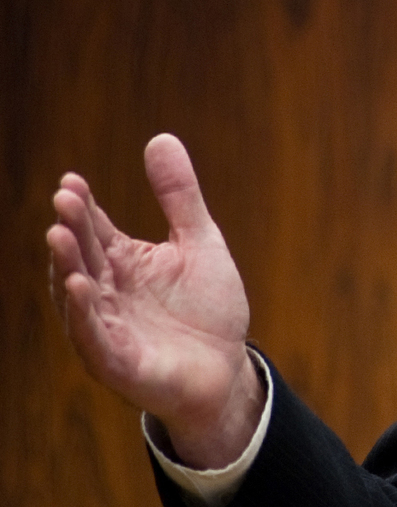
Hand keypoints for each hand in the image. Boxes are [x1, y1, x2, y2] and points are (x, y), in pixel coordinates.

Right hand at [46, 134, 263, 468]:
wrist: (226, 369)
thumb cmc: (207, 308)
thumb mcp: (199, 242)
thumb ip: (179, 196)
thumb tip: (160, 137)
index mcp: (121, 263)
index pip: (94, 229)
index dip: (83, 206)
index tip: (72, 180)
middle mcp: (105, 293)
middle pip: (83, 255)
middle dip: (72, 229)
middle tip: (65, 198)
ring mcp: (107, 328)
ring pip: (77, 294)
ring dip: (67, 265)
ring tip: (60, 235)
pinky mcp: (117, 362)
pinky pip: (94, 336)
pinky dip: (83, 312)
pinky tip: (78, 285)